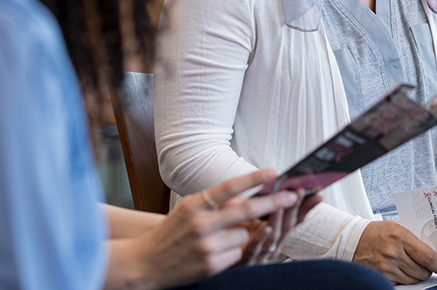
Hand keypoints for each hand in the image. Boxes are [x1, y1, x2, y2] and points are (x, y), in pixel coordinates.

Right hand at [122, 169, 300, 288]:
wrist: (144, 263)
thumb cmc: (171, 232)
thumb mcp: (187, 209)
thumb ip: (214, 203)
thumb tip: (247, 198)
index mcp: (194, 204)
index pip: (228, 187)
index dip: (253, 178)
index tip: (274, 171)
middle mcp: (200, 223)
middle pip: (245, 210)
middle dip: (273, 202)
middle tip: (292, 195)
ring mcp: (206, 246)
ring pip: (244, 234)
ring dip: (243, 234)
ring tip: (222, 237)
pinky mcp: (210, 265)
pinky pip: (237, 254)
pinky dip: (234, 252)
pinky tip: (217, 252)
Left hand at [237, 188, 321, 265]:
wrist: (217, 261)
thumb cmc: (235, 236)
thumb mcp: (249, 216)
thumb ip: (258, 204)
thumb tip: (269, 180)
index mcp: (276, 233)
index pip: (296, 218)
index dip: (307, 207)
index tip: (319, 194)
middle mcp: (273, 243)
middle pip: (287, 225)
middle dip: (294, 207)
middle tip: (299, 191)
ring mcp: (261, 252)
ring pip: (274, 236)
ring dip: (278, 219)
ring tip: (280, 203)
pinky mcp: (246, 259)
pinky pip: (255, 248)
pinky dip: (262, 238)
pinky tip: (266, 228)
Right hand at [352, 220, 436, 283]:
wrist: (351, 241)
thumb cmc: (374, 232)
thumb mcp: (396, 227)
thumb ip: (413, 237)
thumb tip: (433, 248)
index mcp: (400, 237)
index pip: (428, 257)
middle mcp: (394, 253)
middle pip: (423, 271)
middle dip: (428, 270)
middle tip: (426, 265)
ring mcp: (387, 267)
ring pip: (413, 280)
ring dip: (416, 275)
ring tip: (410, 265)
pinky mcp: (382, 277)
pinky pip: (401, 284)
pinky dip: (404, 279)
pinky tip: (399, 270)